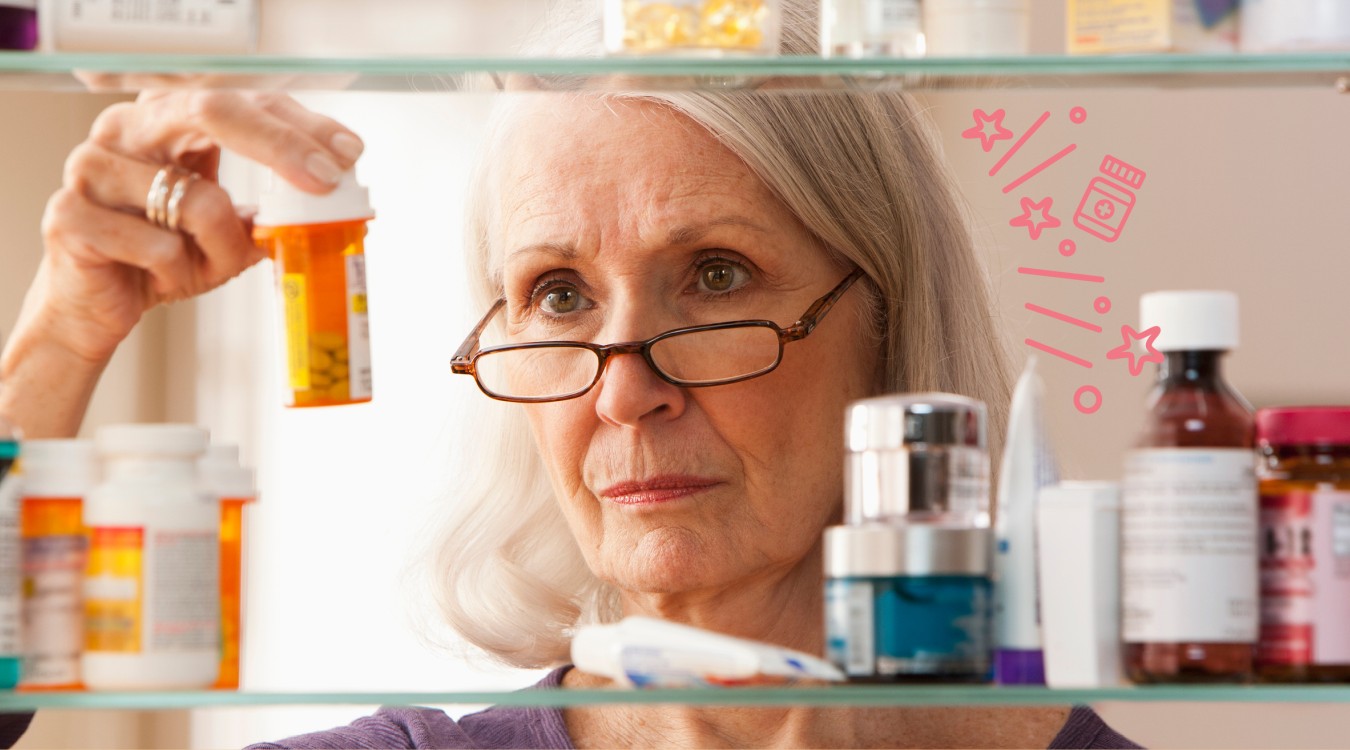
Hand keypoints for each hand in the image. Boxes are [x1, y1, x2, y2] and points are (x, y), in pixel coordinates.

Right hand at [0, 90, 362, 436]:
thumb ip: (271, 214)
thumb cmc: (160, 260)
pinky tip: (155, 277)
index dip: (298, 126)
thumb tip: (337, 205)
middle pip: (211, 111)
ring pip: (197, 201)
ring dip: (219, 250)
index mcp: (166, 120)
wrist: (95, 307)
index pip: (243, 102)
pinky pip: (158, 246)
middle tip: (324, 181)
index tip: (346, 153)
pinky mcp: (69, 214)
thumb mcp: (228, 235)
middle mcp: (125, 129)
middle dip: (279, 144)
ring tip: (195, 266)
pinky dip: (175, 274)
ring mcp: (91, 166)